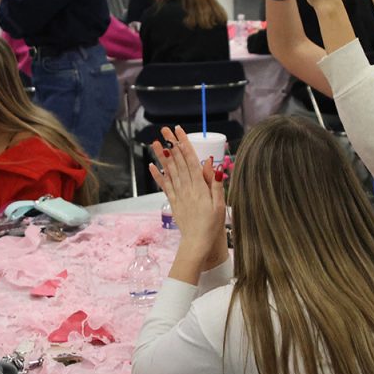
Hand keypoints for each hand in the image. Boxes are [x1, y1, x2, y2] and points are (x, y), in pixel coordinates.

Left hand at [148, 126, 224, 261]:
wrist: (197, 242)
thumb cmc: (212, 225)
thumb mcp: (220, 204)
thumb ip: (215, 184)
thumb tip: (212, 164)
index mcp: (199, 187)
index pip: (190, 160)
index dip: (184, 144)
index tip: (179, 132)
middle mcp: (186, 188)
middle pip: (178, 162)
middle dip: (172, 144)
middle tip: (165, 130)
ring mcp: (178, 195)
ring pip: (169, 171)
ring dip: (162, 156)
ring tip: (156, 142)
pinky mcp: (174, 202)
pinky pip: (164, 186)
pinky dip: (158, 175)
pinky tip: (152, 166)